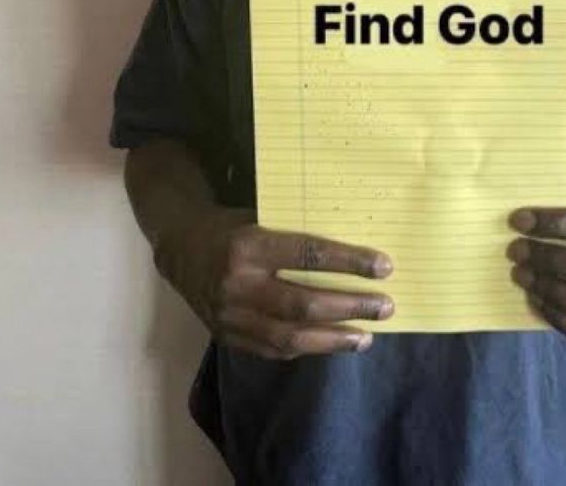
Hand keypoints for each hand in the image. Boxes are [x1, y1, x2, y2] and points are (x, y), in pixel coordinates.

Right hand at [171, 207, 393, 359]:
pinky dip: (307, 348)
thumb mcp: (261, 217)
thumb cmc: (233, 225)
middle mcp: (239, 285)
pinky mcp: (228, 337)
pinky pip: (274, 350)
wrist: (180, 248)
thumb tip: (351, 249)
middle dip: (350, 306)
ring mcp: (231, 317)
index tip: (383, 267)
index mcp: (249, 245)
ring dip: (334, 339)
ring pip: (291, 336)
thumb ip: (296, 234)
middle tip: (385, 306)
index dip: (349, 262)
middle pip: (304, 303)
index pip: (308, 255)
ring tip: (366, 336)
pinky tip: (333, 343)